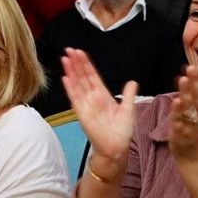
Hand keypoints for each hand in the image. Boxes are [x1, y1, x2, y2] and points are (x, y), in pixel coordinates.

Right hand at [61, 48, 136, 176]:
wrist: (116, 148)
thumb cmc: (122, 132)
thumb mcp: (128, 110)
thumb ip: (129, 95)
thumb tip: (133, 81)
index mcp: (103, 95)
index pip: (92, 76)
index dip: (86, 64)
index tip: (80, 52)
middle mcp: (92, 97)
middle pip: (82, 77)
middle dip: (76, 63)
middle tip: (69, 50)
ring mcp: (86, 104)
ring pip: (77, 84)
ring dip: (71, 71)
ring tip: (65, 58)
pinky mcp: (81, 113)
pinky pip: (74, 98)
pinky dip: (70, 88)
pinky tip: (65, 78)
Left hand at [167, 66, 197, 163]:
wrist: (197, 162)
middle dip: (197, 83)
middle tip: (193, 68)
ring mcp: (191, 127)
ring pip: (189, 109)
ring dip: (187, 94)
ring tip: (183, 79)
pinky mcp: (180, 135)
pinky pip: (179, 122)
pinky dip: (178, 112)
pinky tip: (175, 101)